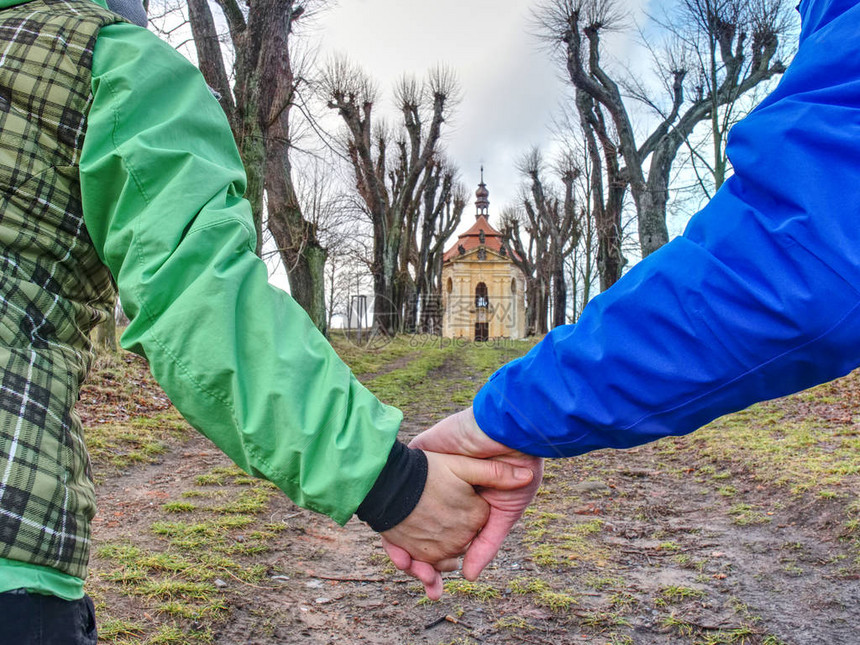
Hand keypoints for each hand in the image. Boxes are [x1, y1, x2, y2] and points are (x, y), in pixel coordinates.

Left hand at [387, 408, 542, 590]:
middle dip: (416, 560)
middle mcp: (443, 490)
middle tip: (421, 583)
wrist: (512, 430)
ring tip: (404, 566)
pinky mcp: (421, 453)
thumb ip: (486, 544)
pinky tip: (390, 538)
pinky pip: (397, 482)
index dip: (435, 564)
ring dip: (399, 543)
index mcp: (464, 503)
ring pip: (403, 512)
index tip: (433, 588)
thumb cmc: (517, 468)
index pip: (442, 538)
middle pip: (418, 530)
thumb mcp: (505, 512)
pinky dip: (390, 511)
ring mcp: (430, 472)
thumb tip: (469, 577)